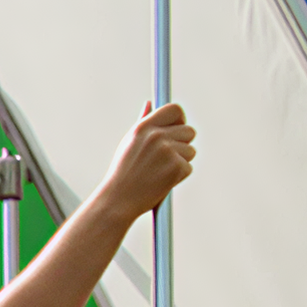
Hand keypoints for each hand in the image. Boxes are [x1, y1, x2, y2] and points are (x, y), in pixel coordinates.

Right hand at [91, 100, 194, 222]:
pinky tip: (160, 182)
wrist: (116, 202)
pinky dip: (178, 176)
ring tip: (158, 173)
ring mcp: (167, 151)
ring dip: (180, 162)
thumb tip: (150, 103)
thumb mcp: (129, 144)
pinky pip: (188, 167)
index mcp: (143, 128)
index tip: (177, 128)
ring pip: (190, 151)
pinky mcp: (176, 167)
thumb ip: (144, 122)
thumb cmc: (122, 174)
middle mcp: (156, 136)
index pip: (174, 110)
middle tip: (164, 160)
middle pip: (189, 131)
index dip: (180, 119)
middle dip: (182, 144)